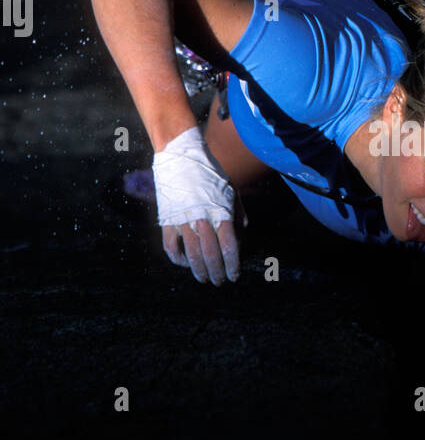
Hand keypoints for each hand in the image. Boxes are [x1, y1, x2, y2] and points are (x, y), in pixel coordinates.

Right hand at [153, 126, 240, 284]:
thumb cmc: (210, 174)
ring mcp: (182, 221)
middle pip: (211, 255)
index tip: (234, 275)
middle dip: (217, 272)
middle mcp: (202, 219)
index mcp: (220, 213)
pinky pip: (171, 247)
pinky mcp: (167, 220)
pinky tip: (185, 263)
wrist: (181, 157)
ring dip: (199, 270)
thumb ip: (237, 215)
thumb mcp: (230, 191)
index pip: (229, 246)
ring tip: (204, 279)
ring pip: (191, 255)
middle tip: (220, 282)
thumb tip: (242, 236)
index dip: (232, 265)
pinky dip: (178, 259)